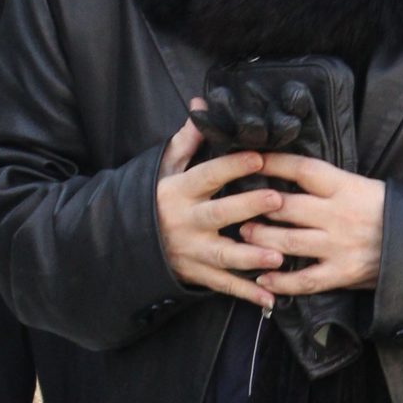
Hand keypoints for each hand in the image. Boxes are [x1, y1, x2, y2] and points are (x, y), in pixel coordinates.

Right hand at [154, 113, 287, 309]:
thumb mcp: (165, 168)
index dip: (233, 166)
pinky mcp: (196, 273)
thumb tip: (201, 105)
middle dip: (248, 207)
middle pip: (219, 214)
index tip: (259, 156)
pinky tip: (271, 296)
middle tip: (277, 199)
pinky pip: (223, 285)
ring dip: (251, 257)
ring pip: (223, 255)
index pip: (208, 175)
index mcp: (179, 191)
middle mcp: (185, 222)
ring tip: (278, 256)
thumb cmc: (154, 200)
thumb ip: (187, 141)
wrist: (124, 242)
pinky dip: (247, 293)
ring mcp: (191, 251)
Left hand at [239, 155, 383, 295]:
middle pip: (286, 206)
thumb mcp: (361, 186)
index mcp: (344, 187)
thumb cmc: (387, 210)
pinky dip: (281, 282)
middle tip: (238, 208)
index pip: (301, 169)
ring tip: (245, 236)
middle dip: (258, 207)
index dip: (273, 163)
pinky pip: (305, 280)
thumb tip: (289, 178)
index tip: (250, 160)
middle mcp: (338, 214)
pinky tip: (263, 280)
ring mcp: (338, 245)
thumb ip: (328, 186)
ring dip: (261, 239)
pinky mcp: (342, 273)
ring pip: (288, 242)